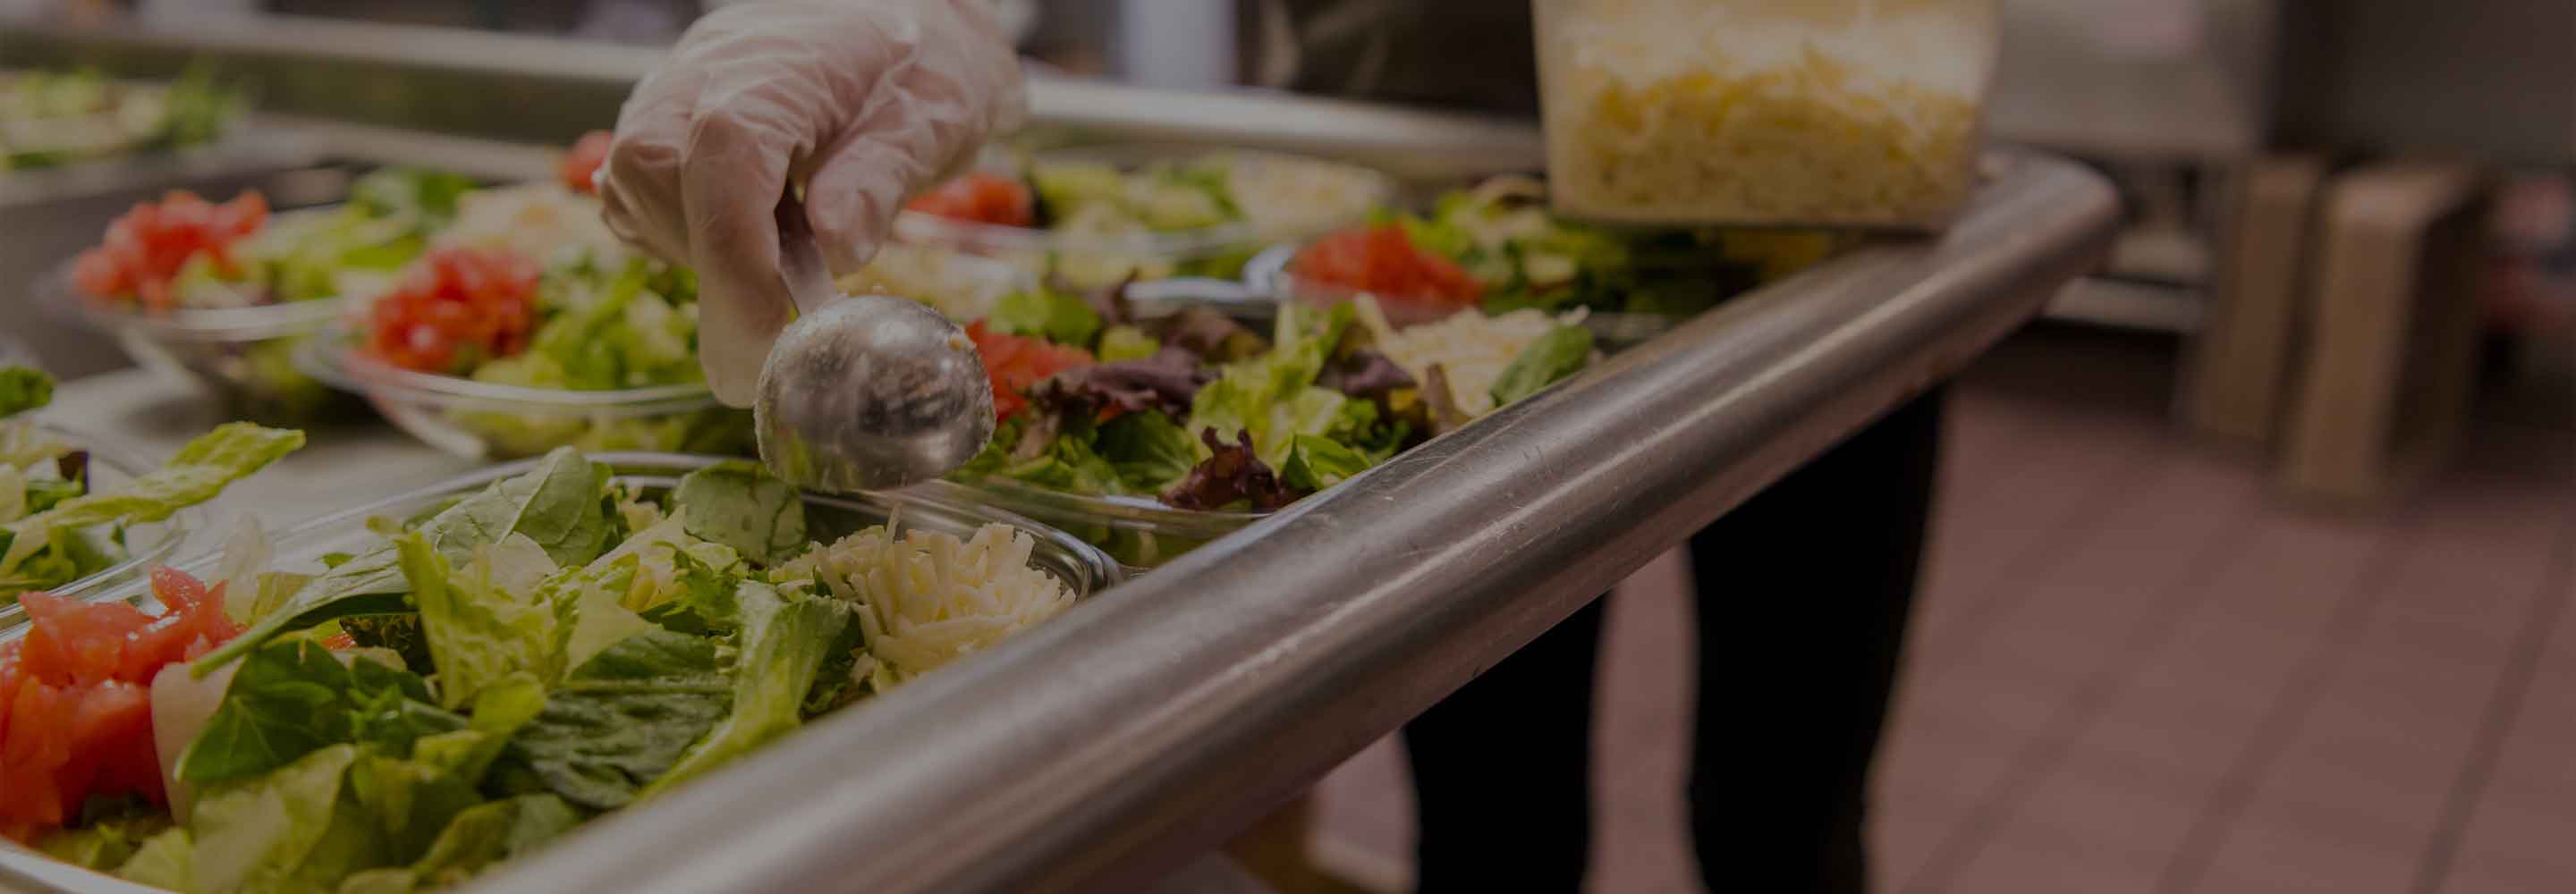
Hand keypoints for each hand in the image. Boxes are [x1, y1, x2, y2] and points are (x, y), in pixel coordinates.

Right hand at [599, 0, 1023, 405]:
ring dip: (698, 251)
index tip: (767, 341)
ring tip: (779, 256)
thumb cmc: (918, 65)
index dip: (736, 260)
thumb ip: (879, 181)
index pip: (724, 158)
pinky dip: (684, 236)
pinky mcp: (662, 122)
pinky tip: (750, 237)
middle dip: (713, 259)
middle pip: (654, 172)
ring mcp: (671, 94)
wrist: (898, 19)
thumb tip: (834, 249)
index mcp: (777, 67)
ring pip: (633, 189)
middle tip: (785, 304)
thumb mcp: (930, 120)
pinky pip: (636, 194)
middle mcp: (702, 72)